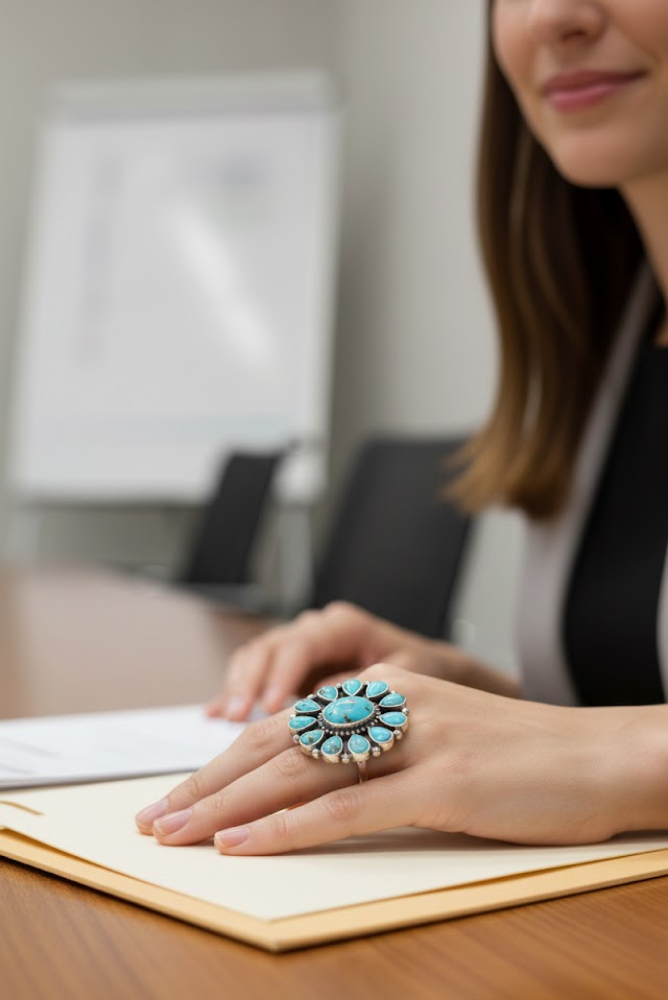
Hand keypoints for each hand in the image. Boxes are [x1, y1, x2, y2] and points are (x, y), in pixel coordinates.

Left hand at [136, 664, 645, 854]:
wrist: (601, 754)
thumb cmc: (519, 756)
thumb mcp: (436, 735)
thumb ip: (376, 747)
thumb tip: (306, 785)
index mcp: (386, 687)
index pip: (286, 723)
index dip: (225, 760)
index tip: (182, 793)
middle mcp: (392, 702)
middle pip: (277, 742)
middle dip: (207, 783)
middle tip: (156, 817)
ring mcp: (417, 739)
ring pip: (299, 771)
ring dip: (228, 805)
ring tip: (177, 833)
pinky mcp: (443, 783)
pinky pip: (348, 809)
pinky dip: (287, 829)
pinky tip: (245, 844)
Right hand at [209, 601, 475, 720]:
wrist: (434, 676)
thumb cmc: (428, 677)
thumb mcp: (408, 679)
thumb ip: (366, 688)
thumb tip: (325, 702)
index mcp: (345, 626)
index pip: (303, 642)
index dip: (283, 673)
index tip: (272, 705)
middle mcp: (316, 631)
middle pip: (269, 648)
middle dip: (247, 683)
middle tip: (233, 717)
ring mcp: (299, 650)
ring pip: (254, 659)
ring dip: (237, 688)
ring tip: (224, 720)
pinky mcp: (289, 673)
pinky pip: (253, 677)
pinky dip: (234, 695)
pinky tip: (214, 717)